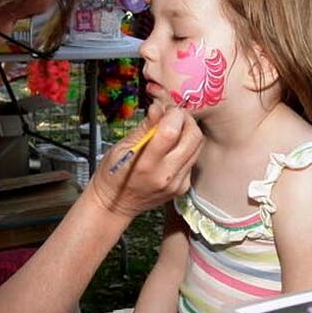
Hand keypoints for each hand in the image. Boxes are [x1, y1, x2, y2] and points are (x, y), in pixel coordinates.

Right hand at [88, 101, 201, 218]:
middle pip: (194, 137)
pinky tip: (172, 149)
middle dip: (186, 119)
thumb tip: (159, 107)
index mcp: (146, 164)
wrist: (116, 205)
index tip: (165, 109)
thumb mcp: (122, 147)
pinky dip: (185, 148)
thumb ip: (145, 127)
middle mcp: (166, 176)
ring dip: (188, 132)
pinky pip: (193, 160)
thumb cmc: (113, 175)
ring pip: (198, 147)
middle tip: (173, 116)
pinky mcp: (183, 187)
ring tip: (172, 129)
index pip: (171, 131)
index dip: (172, 113)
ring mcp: (177, 183)